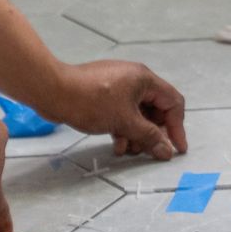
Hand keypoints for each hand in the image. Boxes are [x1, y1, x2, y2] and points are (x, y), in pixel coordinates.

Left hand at [38, 60, 187, 160]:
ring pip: (137, 113)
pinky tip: (116, 143)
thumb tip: (167, 150)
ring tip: (127, 150)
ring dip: (136, 134)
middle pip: (155, 110)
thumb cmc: (92, 102)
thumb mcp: (125, 122)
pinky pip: (122, 112)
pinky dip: (122, 127)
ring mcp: (118, 85)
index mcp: (145, 79)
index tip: (176, 149)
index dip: (177, 127)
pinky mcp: (104, 93)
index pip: (172, 102)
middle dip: (152, 133)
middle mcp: (134, 79)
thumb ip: (149, 137)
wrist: (53, 91)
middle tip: (147, 152)